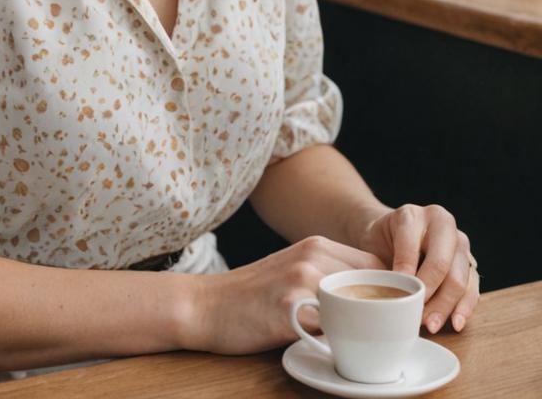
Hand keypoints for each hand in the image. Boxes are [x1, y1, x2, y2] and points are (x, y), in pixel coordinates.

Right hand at [185, 235, 384, 354]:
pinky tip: (334, 352)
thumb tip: (374, 298)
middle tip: (388, 337)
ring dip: (363, 330)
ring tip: (366, 347)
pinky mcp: (287, 311)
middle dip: (384, 313)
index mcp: (316, 244)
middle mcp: (311, 257)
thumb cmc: (253, 293)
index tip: (393, 314)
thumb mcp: (292, 268)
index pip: (375, 264)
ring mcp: (299, 282)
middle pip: (371, 285)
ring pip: (354, 308)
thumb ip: (327, 273)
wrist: (205, 305)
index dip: (388, 291)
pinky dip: (336, 344)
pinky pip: (328, 331)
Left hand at [356, 204, 478, 333]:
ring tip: (431, 325)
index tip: (400, 297)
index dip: (406, 274)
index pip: (412, 247)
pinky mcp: (469, 262)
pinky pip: (472, 287)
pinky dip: (464, 307)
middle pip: (441, 264)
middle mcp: (441, 224)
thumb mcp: (372, 244)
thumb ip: (380, 263)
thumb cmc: (380, 241)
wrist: (391, 235)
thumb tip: (392, 296)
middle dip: (430, 295)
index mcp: (413, 215)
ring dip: (446, 306)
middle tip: (417, 317)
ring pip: (460, 278)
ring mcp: (459, 242)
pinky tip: (455, 322)